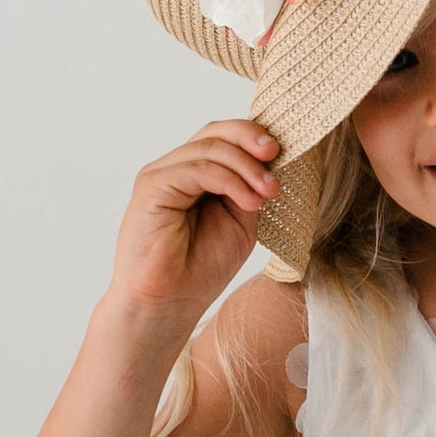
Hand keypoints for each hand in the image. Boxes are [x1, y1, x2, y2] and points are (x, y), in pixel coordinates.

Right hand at [110, 119, 283, 322]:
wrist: (166, 305)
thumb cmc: (198, 270)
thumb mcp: (239, 223)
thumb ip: (250, 190)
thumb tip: (272, 160)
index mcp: (195, 174)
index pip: (224, 137)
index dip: (254, 138)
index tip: (283, 153)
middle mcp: (175, 169)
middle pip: (215, 131)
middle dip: (251, 138)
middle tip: (277, 155)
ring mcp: (161, 175)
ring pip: (210, 147)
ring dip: (248, 167)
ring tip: (269, 192)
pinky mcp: (152, 187)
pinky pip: (198, 168)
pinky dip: (230, 180)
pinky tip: (249, 202)